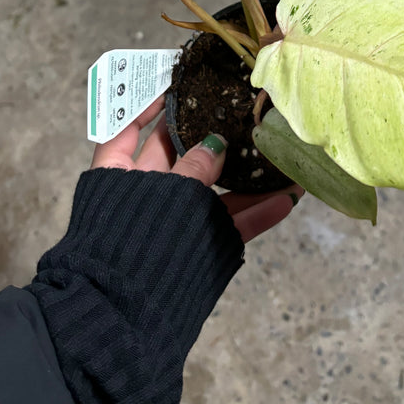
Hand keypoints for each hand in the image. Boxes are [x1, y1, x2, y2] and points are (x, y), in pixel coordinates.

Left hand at [90, 95, 302, 242]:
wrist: (124, 323)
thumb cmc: (131, 247)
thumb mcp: (163, 196)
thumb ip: (194, 169)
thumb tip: (216, 143)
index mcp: (116, 174)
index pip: (128, 126)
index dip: (149, 102)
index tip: (176, 81)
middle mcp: (143, 193)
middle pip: (179, 153)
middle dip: (209, 132)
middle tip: (241, 107)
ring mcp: (172, 221)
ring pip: (211, 189)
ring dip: (244, 174)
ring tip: (278, 152)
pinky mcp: (197, 248)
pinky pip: (228, 223)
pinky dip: (255, 212)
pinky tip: (287, 198)